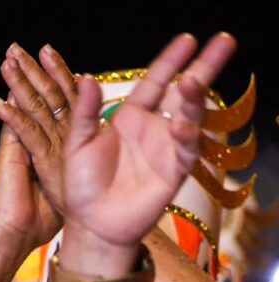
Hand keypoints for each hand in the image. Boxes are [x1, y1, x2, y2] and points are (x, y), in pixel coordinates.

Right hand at [0, 43, 77, 248]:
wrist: (19, 232)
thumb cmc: (42, 218)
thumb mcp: (72, 184)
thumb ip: (84, 162)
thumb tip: (104, 151)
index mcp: (54, 143)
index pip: (58, 102)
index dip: (58, 78)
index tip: (54, 57)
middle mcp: (39, 139)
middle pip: (39, 96)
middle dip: (32, 70)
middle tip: (21, 46)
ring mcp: (23, 146)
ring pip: (23, 106)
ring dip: (16, 81)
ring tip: (9, 58)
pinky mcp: (14, 157)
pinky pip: (14, 130)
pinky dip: (8, 114)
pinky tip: (2, 96)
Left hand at [63, 33, 235, 248]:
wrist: (91, 224)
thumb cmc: (81, 185)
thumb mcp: (77, 144)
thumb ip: (84, 113)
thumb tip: (86, 77)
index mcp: (129, 118)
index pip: (155, 82)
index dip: (170, 62)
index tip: (188, 40)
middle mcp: (153, 128)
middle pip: (183, 92)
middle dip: (203, 68)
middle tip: (223, 42)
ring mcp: (166, 148)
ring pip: (190, 115)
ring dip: (195, 98)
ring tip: (194, 80)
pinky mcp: (174, 171)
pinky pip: (187, 149)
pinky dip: (188, 134)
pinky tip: (183, 123)